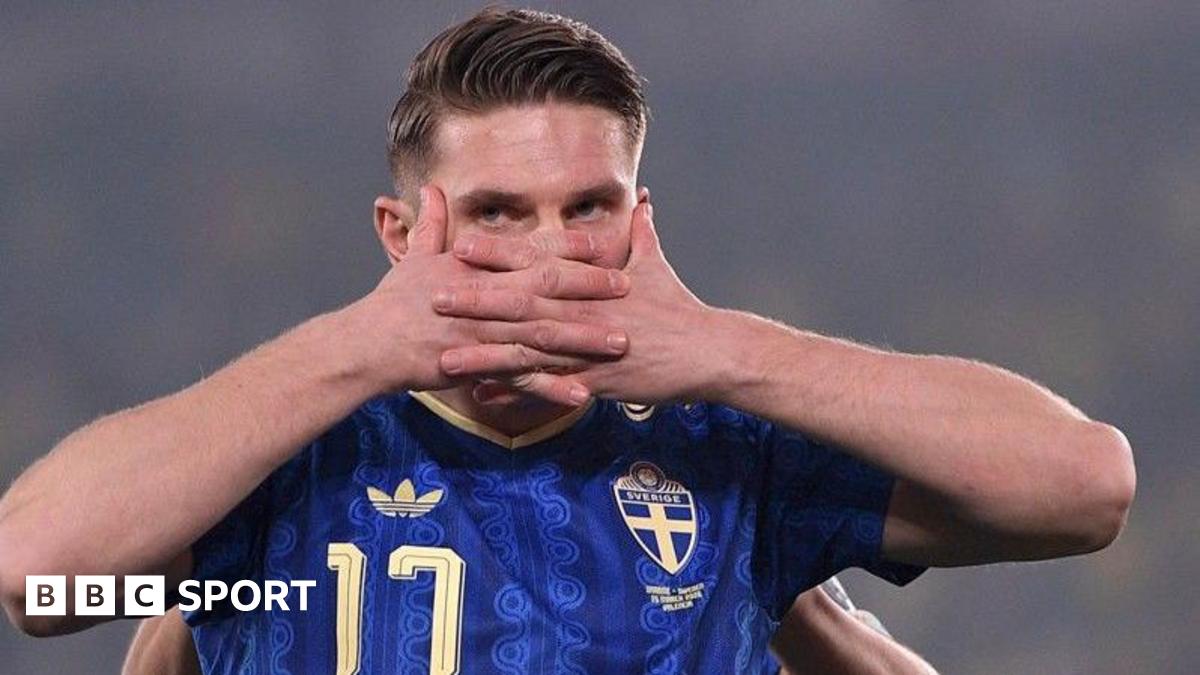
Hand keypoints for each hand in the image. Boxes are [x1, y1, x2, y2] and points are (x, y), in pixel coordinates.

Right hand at [347, 185, 631, 402]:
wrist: (368, 345)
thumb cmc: (393, 301)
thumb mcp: (414, 257)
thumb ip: (432, 224)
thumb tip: (433, 189)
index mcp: (475, 268)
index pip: (529, 252)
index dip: (567, 247)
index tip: (600, 244)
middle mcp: (484, 297)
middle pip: (545, 289)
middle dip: (589, 288)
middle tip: (628, 287)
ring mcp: (482, 333)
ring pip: (541, 334)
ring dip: (583, 339)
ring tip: (620, 342)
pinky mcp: (476, 367)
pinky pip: (520, 380)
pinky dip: (551, 387)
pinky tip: (582, 393)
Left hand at [433, 201, 722, 403]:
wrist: (709, 351)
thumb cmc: (682, 308)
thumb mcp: (658, 263)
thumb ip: (641, 232)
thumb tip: (643, 200)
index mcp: (591, 281)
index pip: (537, 262)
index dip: (497, 254)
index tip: (460, 245)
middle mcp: (583, 310)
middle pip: (522, 303)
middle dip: (476, 299)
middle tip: (433, 296)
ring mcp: (588, 346)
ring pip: (528, 348)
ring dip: (484, 352)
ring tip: (445, 355)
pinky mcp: (596, 380)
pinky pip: (547, 388)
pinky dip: (515, 392)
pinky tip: (483, 397)